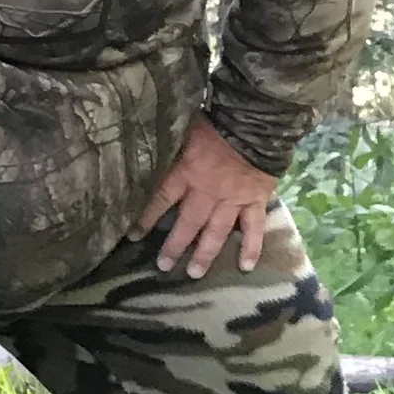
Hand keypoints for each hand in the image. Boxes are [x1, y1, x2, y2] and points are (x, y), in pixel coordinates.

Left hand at [133, 116, 280, 278]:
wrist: (259, 119)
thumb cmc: (219, 120)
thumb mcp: (187, 129)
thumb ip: (173, 147)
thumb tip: (149, 150)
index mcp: (188, 171)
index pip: (161, 198)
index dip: (146, 218)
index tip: (133, 236)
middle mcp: (208, 191)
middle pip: (187, 222)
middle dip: (174, 245)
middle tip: (163, 266)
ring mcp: (234, 198)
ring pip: (216, 231)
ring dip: (205, 254)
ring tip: (194, 274)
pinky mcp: (256, 199)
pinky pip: (254, 227)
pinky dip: (252, 247)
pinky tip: (246, 267)